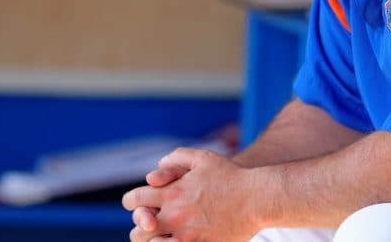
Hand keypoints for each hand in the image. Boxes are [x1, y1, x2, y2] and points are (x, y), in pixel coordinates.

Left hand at [122, 147, 263, 241]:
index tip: (138, 203)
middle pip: (138, 229)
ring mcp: (186, 236)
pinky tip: (174, 241)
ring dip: (153, 240)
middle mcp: (174, 216)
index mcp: (171, 193)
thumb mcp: (204, 158)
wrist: (258, 198)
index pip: (134, 201)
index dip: (132, 201)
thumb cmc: (231, 176)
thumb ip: (176, 158)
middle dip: (141, 225)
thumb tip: (156, 171)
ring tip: (161, 235)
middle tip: (150, 223)